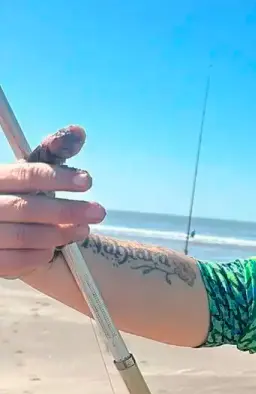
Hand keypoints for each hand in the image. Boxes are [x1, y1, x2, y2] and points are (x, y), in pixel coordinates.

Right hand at [0, 126, 104, 278]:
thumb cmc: (16, 195)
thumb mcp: (29, 173)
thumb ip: (52, 153)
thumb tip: (79, 131)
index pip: (25, 175)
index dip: (59, 178)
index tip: (88, 181)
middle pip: (28, 208)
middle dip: (68, 211)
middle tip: (99, 212)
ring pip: (25, 236)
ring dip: (61, 235)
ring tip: (84, 230)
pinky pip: (17, 262)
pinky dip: (41, 255)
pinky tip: (54, 248)